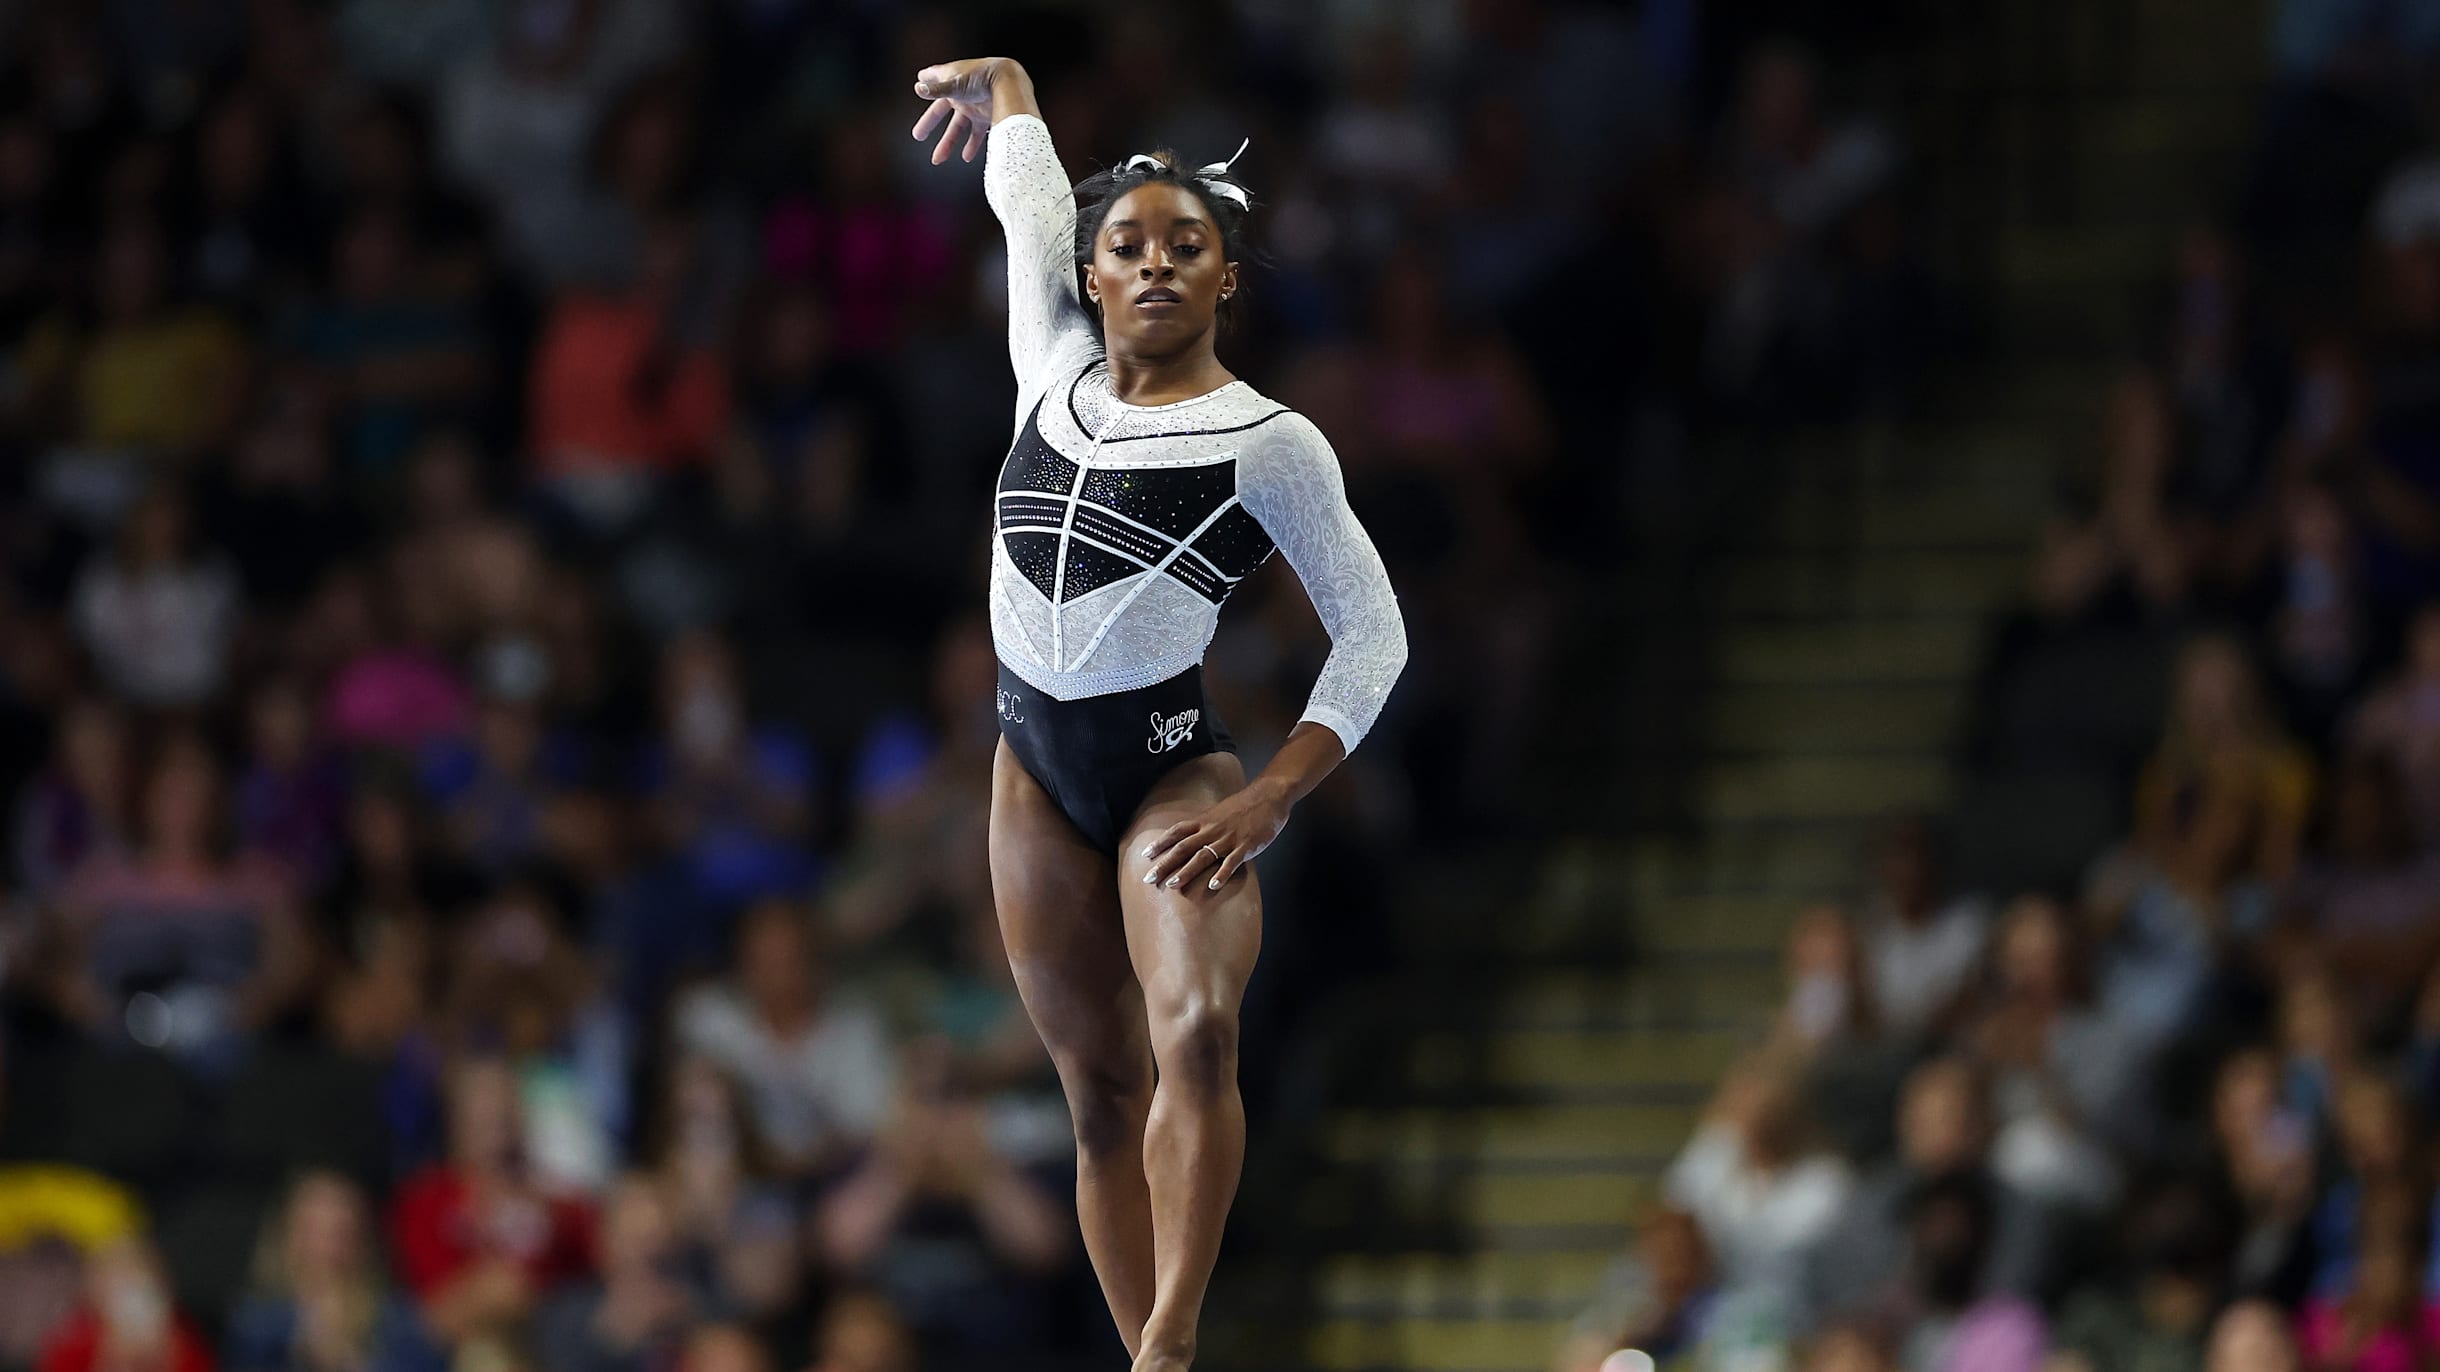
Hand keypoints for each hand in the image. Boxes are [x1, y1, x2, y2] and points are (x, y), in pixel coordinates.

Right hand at [910, 58, 1012, 164]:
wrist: (1010, 81)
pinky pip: (977, 133)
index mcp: (952, 82)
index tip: (919, 82)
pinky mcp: (988, 115)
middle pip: (941, 111)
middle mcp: (962, 94)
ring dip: (948, 142)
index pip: (934, 83)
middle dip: (929, 123)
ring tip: (938, 158)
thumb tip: (918, 88)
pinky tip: (966, 156)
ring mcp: (975, 105)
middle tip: (918, 136)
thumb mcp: (955, 85)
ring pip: (958, 127)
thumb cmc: (982, 77)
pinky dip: (972, 145)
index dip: (927, 83)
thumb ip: (936, 89)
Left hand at [1140, 781, 1290, 892]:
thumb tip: (1190, 836)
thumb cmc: (1244, 805)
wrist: (1269, 796)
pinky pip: (1232, 862)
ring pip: (1203, 856)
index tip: (1145, 855)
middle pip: (1183, 848)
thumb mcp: (1218, 812)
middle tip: (1149, 879)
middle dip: (1165, 864)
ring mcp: (1229, 838)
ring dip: (1186, 871)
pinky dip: (1222, 874)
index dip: (1160, 843)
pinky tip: (1213, 886)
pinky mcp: (1246, 846)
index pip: (1177, 832)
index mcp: (1205, 820)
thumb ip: (1205, 825)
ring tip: (1173, 885)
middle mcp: (1212, 829)